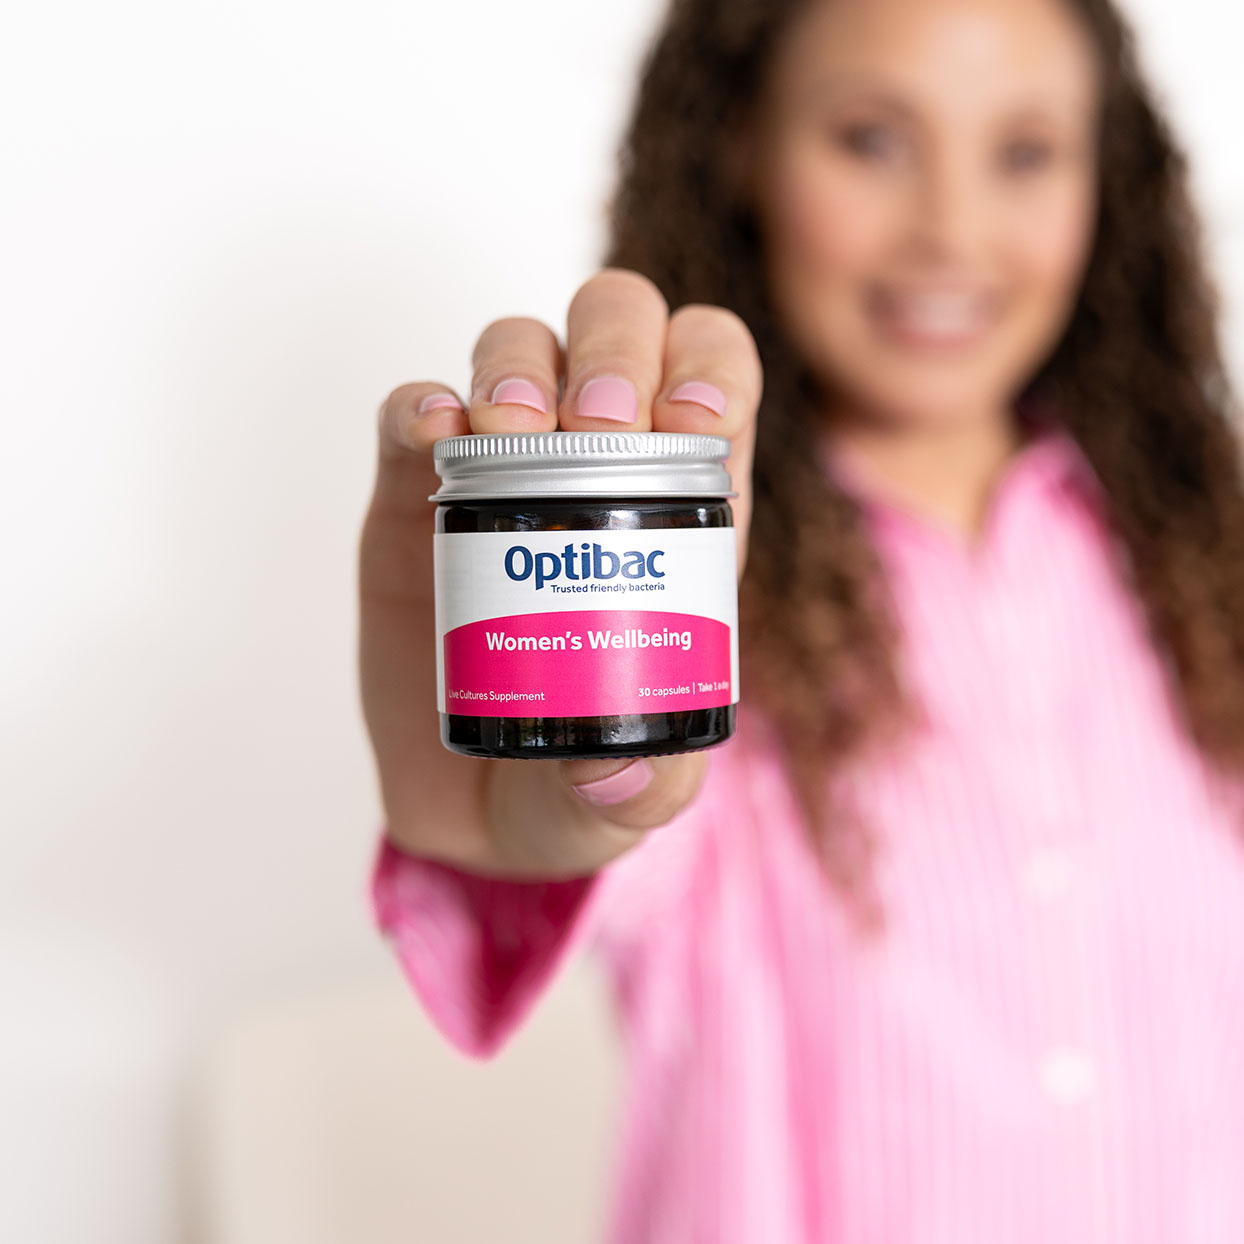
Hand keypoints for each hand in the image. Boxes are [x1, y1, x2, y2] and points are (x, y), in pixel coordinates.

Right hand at [358, 268, 762, 877]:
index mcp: (679, 512)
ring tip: (506, 431)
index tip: (687, 424)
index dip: (710, 372)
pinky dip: (420, 404)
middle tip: (595, 425)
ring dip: (517, 364)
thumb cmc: (579, 783)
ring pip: (518, 347)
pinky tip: (433, 433)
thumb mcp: (631, 796)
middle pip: (618, 331)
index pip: (714, 383)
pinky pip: (412, 412)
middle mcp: (594, 470)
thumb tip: (613, 767)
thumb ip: (643, 789)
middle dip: (615, 348)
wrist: (474, 807)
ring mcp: (501, 474)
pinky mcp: (415, 498)